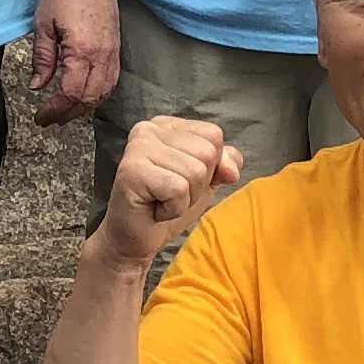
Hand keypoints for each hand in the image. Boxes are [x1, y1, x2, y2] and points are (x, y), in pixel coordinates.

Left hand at [31, 0, 120, 124]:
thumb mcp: (43, 24)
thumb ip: (43, 59)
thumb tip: (38, 86)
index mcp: (81, 50)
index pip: (70, 94)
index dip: (54, 111)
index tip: (41, 117)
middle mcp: (102, 56)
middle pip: (88, 99)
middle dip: (68, 114)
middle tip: (50, 119)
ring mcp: (113, 53)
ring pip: (102, 93)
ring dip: (84, 107)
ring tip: (65, 111)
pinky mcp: (116, 48)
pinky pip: (111, 81)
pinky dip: (98, 95)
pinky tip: (85, 96)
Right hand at [95, 113, 241, 266]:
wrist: (135, 239)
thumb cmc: (167, 205)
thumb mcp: (206, 181)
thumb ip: (224, 164)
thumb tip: (231, 168)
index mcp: (167, 124)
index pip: (214, 135)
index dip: (210, 167)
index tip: (181, 180)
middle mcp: (149, 128)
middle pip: (207, 152)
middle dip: (198, 185)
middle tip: (170, 195)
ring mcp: (138, 147)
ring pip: (195, 172)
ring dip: (185, 199)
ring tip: (162, 201)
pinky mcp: (132, 170)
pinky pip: (178, 189)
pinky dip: (173, 208)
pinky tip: (155, 209)